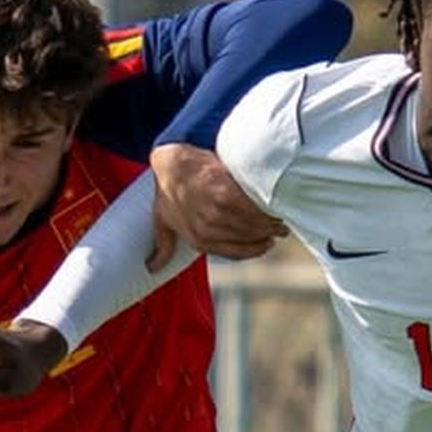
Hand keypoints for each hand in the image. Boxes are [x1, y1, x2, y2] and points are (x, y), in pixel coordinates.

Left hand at [146, 142, 286, 270]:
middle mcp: (209, 229)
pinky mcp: (226, 192)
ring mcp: (217, 211)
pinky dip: (266, 208)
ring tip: (280, 217)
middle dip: (267, 235)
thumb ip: (163, 247)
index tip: (267, 243)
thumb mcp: (162, 220)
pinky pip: (253, 207)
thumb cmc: (167, 190)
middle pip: (249, 237)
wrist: (170, 162)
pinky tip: (275, 204)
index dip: (255, 249)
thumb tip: (151, 268)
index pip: (236, 252)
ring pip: (254, 223)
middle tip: (279, 229)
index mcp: (198, 240)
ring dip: (271, 222)